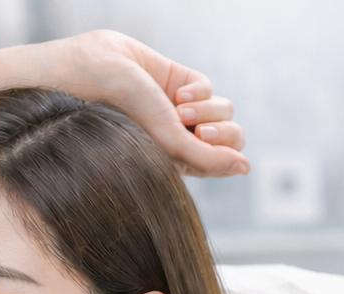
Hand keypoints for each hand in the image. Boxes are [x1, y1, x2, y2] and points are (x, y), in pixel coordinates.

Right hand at [49, 31, 246, 177]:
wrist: (96, 76)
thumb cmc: (123, 118)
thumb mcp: (169, 145)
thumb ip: (210, 158)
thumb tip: (246, 166)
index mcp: (176, 163)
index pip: (221, 164)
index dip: (224, 156)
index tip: (207, 147)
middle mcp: (181, 137)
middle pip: (231, 138)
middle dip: (222, 134)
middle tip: (199, 132)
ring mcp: (181, 109)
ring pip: (224, 112)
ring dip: (208, 112)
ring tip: (178, 110)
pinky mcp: (180, 81)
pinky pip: (209, 88)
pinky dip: (198, 92)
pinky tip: (175, 94)